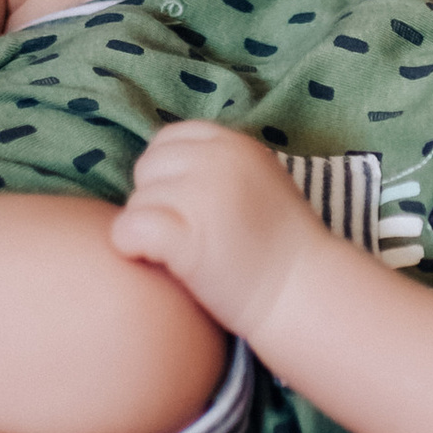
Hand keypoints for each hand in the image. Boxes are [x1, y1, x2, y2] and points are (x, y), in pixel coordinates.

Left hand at [114, 122, 322, 333]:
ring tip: (182, 254)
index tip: (185, 206)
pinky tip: (158, 263)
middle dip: (155, 201)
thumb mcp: (259, 179)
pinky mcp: (186, 238)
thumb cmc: (279, 245)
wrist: (305, 293)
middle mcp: (216, 160)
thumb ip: (219, 164)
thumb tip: (164, 164)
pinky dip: (132, 248)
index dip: (166, 174)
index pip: (167, 139)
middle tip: (184, 234)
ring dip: (148, 230)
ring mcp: (201, 196)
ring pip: (136, 202)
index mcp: (234, 143)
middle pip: (147, 169)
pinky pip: (128, 230)